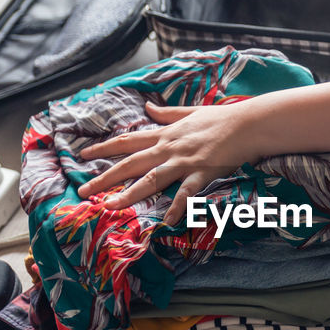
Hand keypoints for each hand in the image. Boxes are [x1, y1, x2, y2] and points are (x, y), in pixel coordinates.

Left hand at [77, 101, 255, 222]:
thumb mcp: (189, 112)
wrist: (247, 123)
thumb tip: (147, 107)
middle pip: (130, 163)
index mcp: (164, 134)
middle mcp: (168, 148)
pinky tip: (169, 221)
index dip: (103, 148)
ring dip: (129, 194)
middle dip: (105, 177)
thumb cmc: (222, 118)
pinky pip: (186, 192)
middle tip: (83, 190)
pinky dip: (178, 206)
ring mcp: (184, 161)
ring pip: (151, 179)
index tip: (83, 156)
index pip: (127, 141)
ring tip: (110, 207)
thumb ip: (166, 113)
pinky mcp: (202, 172)